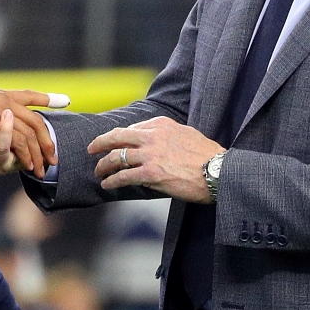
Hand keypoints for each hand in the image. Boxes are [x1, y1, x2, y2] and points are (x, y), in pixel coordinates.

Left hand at [89, 116, 223, 201]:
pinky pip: (123, 176)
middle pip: (117, 137)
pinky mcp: (150, 173)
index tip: (112, 142)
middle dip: (100, 143)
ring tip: (98, 172)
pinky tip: (107, 184)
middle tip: (92, 150)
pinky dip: (112, 181)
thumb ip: (168, 135)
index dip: (118, 136)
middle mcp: (152, 136)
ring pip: (117, 157)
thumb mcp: (187, 134)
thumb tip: (155, 141)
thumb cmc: (208, 156)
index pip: (132, 128)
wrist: (217, 171)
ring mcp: (150, 155)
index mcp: (161, 124)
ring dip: (103, 165)